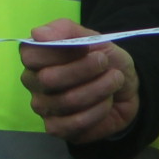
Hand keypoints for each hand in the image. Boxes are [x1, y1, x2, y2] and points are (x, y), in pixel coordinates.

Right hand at [19, 19, 139, 143]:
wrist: (126, 89)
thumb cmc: (104, 61)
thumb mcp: (93, 38)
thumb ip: (66, 30)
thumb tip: (38, 33)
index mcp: (36, 59)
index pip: (31, 54)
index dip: (62, 51)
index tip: (87, 47)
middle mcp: (34, 83)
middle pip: (49, 78)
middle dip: (85, 69)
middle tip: (105, 63)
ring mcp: (44, 108)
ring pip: (68, 101)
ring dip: (100, 88)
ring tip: (114, 80)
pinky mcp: (57, 128)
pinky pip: (76, 122)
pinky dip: (99, 109)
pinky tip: (107, 102)